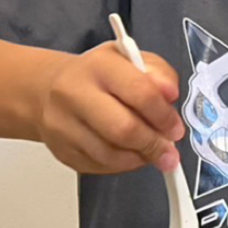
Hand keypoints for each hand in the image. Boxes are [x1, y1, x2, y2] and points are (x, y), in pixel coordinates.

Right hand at [36, 43, 182, 173]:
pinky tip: (128, 153)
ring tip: (149, 150)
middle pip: (123, 130)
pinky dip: (122, 165)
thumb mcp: (134, 60)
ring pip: (112, 155)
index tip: (175, 128)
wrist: (52, 90)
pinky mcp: (61, 150)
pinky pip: (100, 167)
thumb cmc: (100, 76)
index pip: (140, 92)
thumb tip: (170, 94)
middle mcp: (74, 92)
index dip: (164, 116)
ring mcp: (63, 124)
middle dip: (154, 144)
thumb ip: (160, 74)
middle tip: (168, 149)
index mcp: (99, 66)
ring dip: (139, 158)